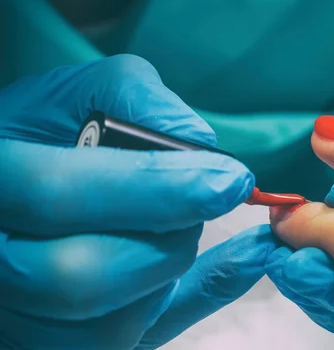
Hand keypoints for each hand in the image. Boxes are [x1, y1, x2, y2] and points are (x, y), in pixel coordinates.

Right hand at [0, 54, 276, 348]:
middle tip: (212, 201)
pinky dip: (191, 299)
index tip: (229, 179)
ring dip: (169, 268)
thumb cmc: (55, 133)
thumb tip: (201, 146)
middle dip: (168, 238)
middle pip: (80, 276)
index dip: (153, 188)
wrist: (28, 187)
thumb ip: (138, 98)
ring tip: (174, 223)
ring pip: (109, 324)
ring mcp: (21, 320)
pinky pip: (136, 342)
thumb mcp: (84, 93)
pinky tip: (226, 261)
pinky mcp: (61, 346)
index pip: (58, 195)